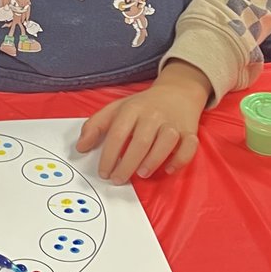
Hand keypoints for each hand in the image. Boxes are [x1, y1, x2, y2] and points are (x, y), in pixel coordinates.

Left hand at [76, 61, 209, 184]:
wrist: (177, 92)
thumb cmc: (142, 105)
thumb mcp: (116, 109)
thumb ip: (95, 126)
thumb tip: (80, 147)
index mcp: (132, 108)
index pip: (117, 133)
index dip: (108, 155)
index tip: (103, 172)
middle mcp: (153, 115)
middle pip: (140, 142)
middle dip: (127, 164)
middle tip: (118, 179)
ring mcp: (173, 122)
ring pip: (166, 142)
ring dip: (153, 161)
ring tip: (141, 174)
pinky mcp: (190, 131)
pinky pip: (189, 146)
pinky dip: (180, 159)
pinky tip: (168, 169)